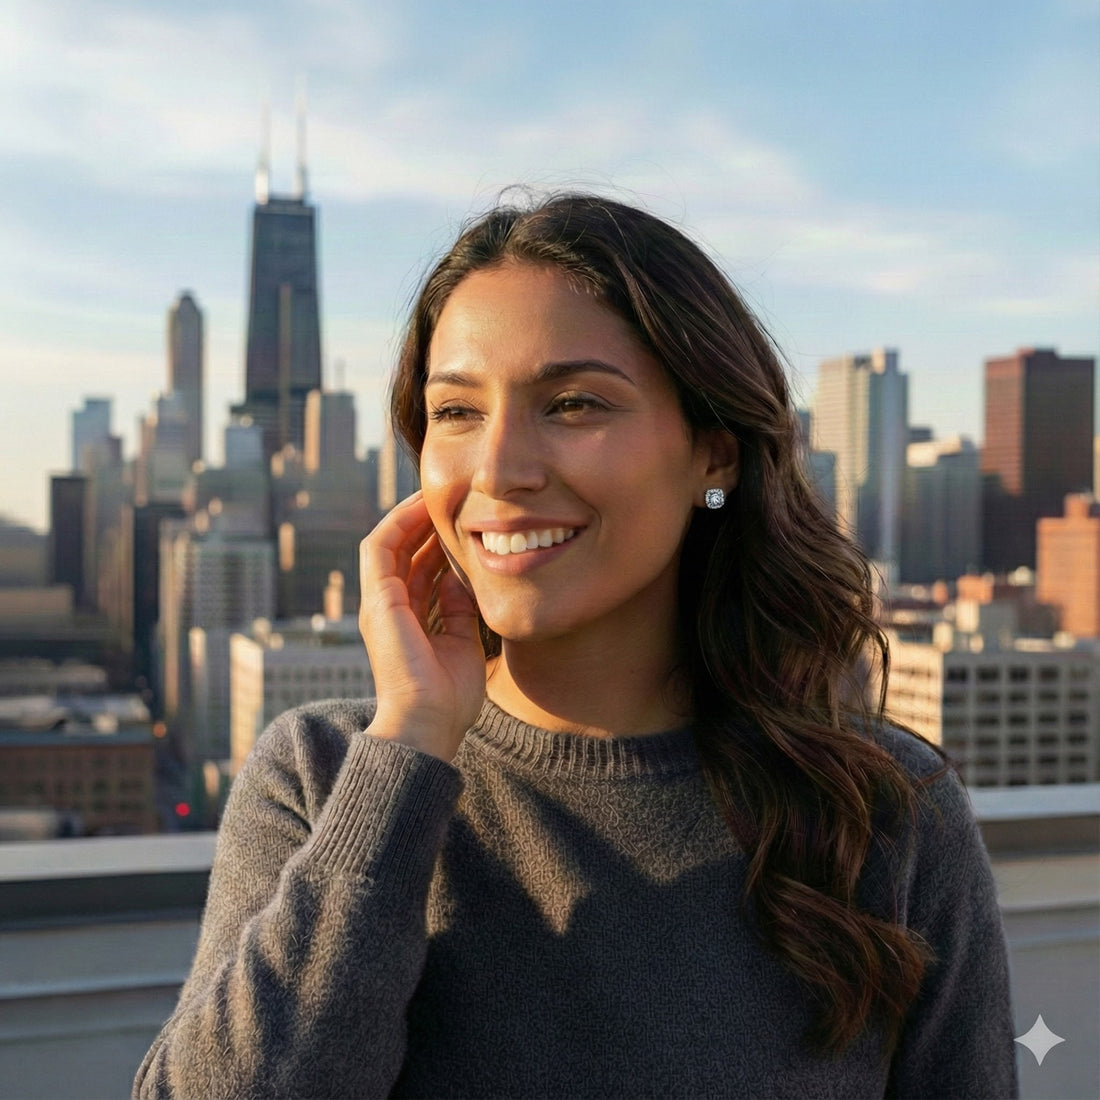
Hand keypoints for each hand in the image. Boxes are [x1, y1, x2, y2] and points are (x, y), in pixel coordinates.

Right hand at [358, 492, 484, 761]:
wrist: (428, 724)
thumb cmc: (449, 697)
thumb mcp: (462, 643)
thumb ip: (459, 610)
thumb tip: (460, 578)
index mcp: (409, 622)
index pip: (419, 572)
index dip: (437, 545)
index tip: (462, 525)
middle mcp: (390, 610)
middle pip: (404, 554)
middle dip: (425, 525)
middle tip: (452, 500)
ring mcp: (380, 604)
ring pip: (389, 544)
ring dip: (411, 517)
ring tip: (436, 495)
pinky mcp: (377, 600)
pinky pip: (381, 547)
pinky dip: (400, 523)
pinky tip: (422, 507)